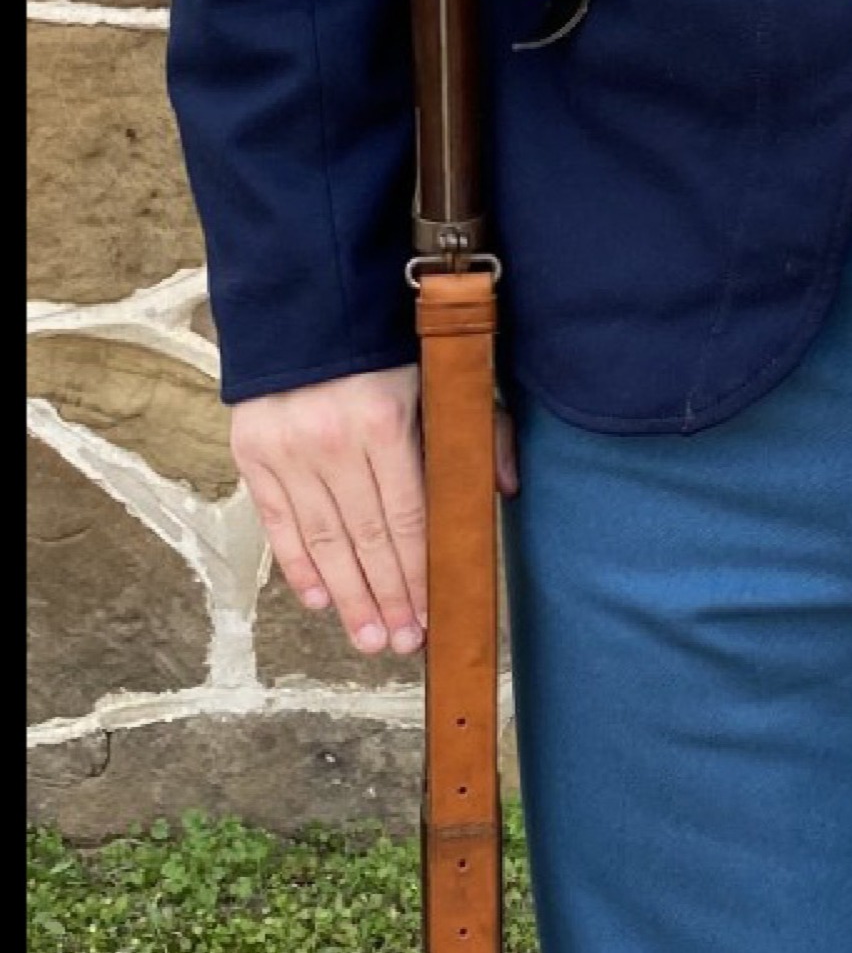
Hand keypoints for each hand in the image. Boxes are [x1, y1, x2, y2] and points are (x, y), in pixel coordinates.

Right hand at [229, 362, 502, 657]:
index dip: (419, 573)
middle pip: (365, 538)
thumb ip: (475, 433)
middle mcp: (329, 442)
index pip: (407, 517)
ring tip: (368, 639)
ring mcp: (285, 450)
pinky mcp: (251, 453)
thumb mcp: (441, 379)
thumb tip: (499, 492)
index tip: (433, 615)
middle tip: (402, 644)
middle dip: (386, 598)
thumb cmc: (391, 351)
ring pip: (322, 539)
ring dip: (347, 596)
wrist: (307, 308)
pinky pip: (277, 521)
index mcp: (383, 423)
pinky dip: (298, 564)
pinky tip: (320, 600)